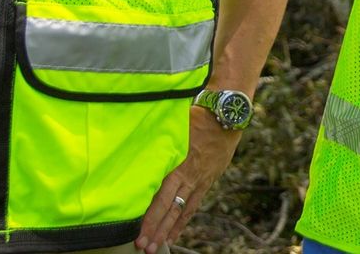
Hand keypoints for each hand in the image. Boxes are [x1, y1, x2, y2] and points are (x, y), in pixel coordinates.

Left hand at [134, 108, 242, 252]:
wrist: (226, 119)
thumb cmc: (197, 119)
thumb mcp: (174, 128)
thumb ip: (156, 140)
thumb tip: (133, 141)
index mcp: (177, 164)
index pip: (160, 197)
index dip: (149, 216)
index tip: (136, 231)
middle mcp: (187, 177)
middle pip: (169, 209)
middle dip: (156, 229)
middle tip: (143, 246)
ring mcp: (198, 182)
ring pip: (181, 211)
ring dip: (168, 230)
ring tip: (156, 247)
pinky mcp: (206, 183)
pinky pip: (193, 207)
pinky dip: (182, 222)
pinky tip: (174, 235)